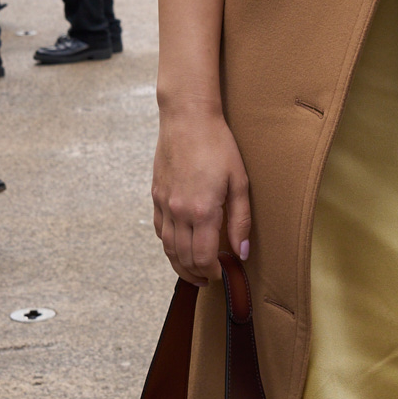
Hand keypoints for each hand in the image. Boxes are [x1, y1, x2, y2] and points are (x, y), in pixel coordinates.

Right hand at [151, 104, 250, 282]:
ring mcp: (165, 204)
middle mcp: (180, 212)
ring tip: (193, 272)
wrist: (187, 119)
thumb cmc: (218, 145)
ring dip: (180, 264)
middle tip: (208, 280)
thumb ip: (241, 220)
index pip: (204, 257)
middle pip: (184, 257)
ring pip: (168, 247)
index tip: (221, 274)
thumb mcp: (239, 182)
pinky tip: (178, 247)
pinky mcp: (156, 195)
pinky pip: (159, 229)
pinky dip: (168, 245)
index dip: (213, 272)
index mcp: (203, 211)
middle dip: (196, 273)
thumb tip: (241, 252)